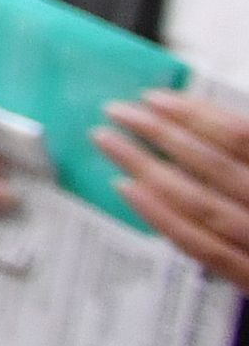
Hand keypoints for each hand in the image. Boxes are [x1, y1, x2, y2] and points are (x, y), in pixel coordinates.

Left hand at [95, 90, 248, 284]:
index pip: (242, 137)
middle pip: (213, 166)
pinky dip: (162, 217)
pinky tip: (129, 190)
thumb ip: (247, 147)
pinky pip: (204, 248)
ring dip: (148, 169)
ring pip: (200, 204)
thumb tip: (209, 119)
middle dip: (159, 134)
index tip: (153, 97)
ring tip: (109, 142)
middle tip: (115, 111)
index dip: (196, 114)